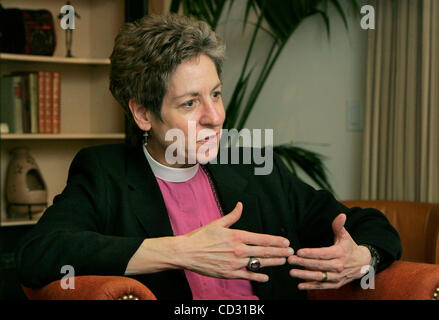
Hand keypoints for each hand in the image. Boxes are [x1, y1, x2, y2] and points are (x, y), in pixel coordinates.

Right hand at [177, 202, 293, 281]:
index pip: (261, 238)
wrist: (186, 252)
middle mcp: (238, 250)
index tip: (285, 242)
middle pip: (264, 251)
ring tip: (283, 261)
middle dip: (279, 251)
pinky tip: (266, 277)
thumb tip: (241, 205)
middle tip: (290, 252)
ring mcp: (235, 263)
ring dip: (273, 262)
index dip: (275, 241)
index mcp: (237, 236)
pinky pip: (248, 276)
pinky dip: (258, 276)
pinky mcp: (229, 273)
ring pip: (259, 263)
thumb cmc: (201, 237)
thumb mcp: (217, 223)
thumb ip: (232, 216)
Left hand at [288, 213, 371, 289]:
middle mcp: (338, 266)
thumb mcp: (345, 236)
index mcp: (339, 253)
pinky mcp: (335, 284)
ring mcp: (337, 277)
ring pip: (319, 277)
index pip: (323, 253)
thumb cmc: (349, 247)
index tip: (299, 252)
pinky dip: (311, 286)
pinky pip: (322, 286)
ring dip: (304, 275)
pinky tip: (300, 285)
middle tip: (290, 260)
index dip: (311, 253)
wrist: (362, 264)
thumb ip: (339, 226)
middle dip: (303, 263)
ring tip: (292, 272)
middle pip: (319, 265)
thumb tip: (341, 215)